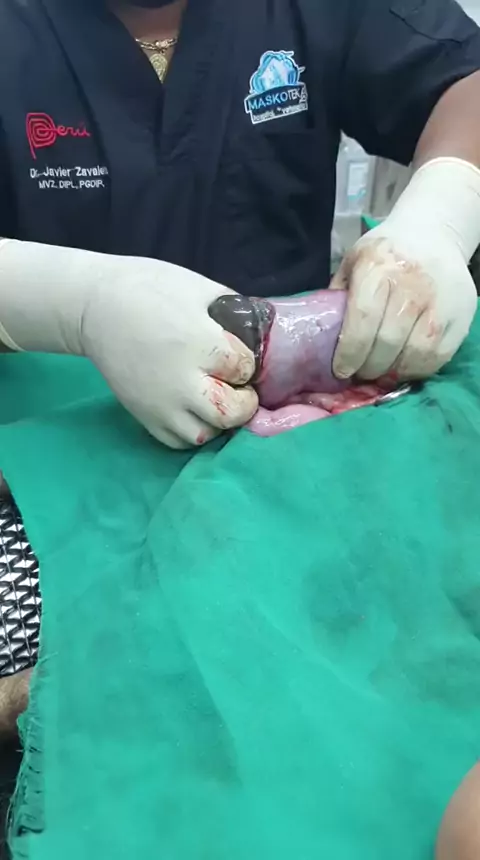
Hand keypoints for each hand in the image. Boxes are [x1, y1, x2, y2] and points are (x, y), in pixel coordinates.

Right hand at [81, 260, 257, 447]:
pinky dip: (192, 430)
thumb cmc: (149, 288)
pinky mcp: (143, 415)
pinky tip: (194, 411)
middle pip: (230, 413)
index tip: (239, 357)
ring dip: (218, 422)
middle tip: (238, 388)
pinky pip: (176, 441)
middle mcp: (182, 382)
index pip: (244, 369)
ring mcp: (160, 404)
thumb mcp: (198, 287)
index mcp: (199, 344)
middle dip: (243, 402)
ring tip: (215, 401)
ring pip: (204, 434)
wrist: (94, 307)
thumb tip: (258, 329)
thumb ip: (232, 310)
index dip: (247, 363)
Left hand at [331, 160, 478, 381]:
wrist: (434, 232)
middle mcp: (411, 285)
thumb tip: (322, 338)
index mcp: (378, 268)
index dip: (350, 353)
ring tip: (381, 372)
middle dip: (369, 367)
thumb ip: (339, 295)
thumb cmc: (386, 252)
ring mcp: (440, 302)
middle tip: (360, 373)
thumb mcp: (354, 261)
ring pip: (414, 355)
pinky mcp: (460, 317)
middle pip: (387, 343)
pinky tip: (404, 365)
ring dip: (393, 372)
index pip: (363, 321)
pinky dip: (417, 369)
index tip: (341, 370)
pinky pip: (437, 357)